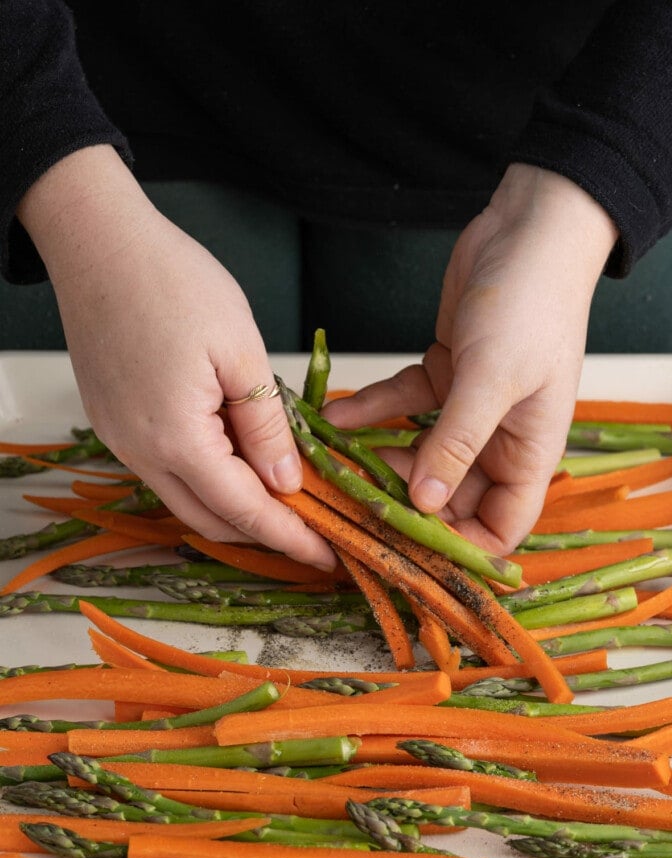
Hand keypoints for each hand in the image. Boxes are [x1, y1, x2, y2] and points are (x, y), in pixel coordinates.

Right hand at [17, 146, 334, 568]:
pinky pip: (167, 471)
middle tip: (315, 531)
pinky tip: (240, 460)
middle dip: (265, 533)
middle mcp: (139, 453)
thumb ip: (266, 424)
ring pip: (187, 499)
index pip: (244, 510)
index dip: (290, 538)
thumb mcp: (241, 352)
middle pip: (211, 520)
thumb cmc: (171, 281)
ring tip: (284, 496)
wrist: (98, 242)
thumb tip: (285, 481)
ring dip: (235, 507)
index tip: (328, 556)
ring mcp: (121, 440)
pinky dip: (208, 479)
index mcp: (175, 438)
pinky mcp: (116, 423)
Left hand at [324, 164, 617, 553]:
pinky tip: (332, 416)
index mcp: (529, 452)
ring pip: (418, 454)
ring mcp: (468, 408)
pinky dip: (370, 411)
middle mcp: (500, 439)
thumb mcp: (494, 379)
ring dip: (377, 460)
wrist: (529, 229)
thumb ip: (457, 443)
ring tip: (330, 465)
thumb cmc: (530, 303)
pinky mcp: (442, 374)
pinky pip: (401, 406)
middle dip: (401, 505)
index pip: (499, 527)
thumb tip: (424, 504)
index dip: (459, 548)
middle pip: (449, 497)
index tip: (406, 550)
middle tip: (349, 508)